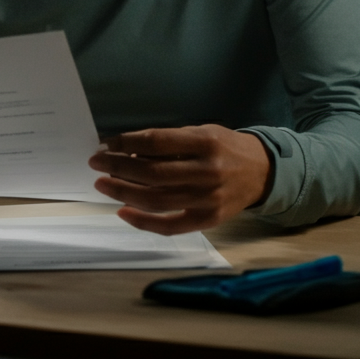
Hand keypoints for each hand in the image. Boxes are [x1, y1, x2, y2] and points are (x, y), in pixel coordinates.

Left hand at [87, 124, 272, 234]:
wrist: (263, 172)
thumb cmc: (225, 148)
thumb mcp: (201, 133)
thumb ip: (169, 142)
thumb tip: (128, 151)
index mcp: (205, 143)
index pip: (156, 142)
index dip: (126, 143)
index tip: (106, 143)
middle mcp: (207, 171)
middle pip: (152, 173)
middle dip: (118, 167)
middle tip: (96, 163)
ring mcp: (208, 199)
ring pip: (156, 200)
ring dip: (123, 192)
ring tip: (103, 185)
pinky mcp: (208, 220)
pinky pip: (170, 226)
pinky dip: (143, 221)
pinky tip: (123, 211)